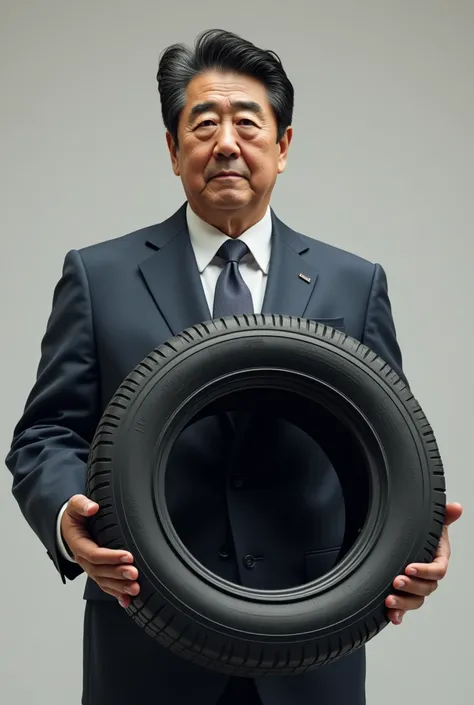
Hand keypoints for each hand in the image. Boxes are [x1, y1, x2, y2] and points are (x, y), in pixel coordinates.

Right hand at [61, 494, 139, 607]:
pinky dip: (116, 594)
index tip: (128, 555)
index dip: (110, 557)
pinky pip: (106, 585)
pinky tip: (127, 601)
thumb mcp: (75, 505)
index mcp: (78, 544)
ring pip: (104, 581)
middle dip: (118, 574)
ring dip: (119, 587)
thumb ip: (81, 505)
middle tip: (134, 574)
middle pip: (100, 571)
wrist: (69, 526)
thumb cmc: (75, 516)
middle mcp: (83, 559)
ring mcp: (90, 567)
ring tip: (135, 589)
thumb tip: (92, 508)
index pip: (94, 554)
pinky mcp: (98, 571)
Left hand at [386, 502, 462, 624]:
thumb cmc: (424, 534)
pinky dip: (399, 615)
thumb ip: (444, 516)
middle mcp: (429, 577)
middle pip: (426, 588)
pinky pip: (405, 609)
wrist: (409, 542)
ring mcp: (418, 587)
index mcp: (438, 560)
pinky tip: (392, 617)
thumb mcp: (432, 523)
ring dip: (404, 603)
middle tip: (397, 581)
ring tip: (389, 600)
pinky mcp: (406, 595)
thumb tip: (455, 507)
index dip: (425, 571)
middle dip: (412, 587)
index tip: (410, 567)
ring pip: (416, 600)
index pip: (437, 570)